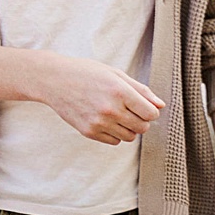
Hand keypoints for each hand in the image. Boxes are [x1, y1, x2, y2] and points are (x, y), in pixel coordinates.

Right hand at [34, 54, 164, 144]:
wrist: (54, 80)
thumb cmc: (85, 73)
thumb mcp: (115, 74)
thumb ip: (140, 90)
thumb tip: (160, 106)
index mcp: (120, 91)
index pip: (151, 113)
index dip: (151, 111)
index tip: (143, 106)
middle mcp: (111, 109)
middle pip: (143, 127)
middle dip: (141, 120)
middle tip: (129, 110)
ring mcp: (99, 122)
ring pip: (129, 137)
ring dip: (128, 128)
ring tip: (116, 114)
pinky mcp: (89, 132)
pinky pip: (114, 141)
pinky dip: (114, 133)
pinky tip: (105, 120)